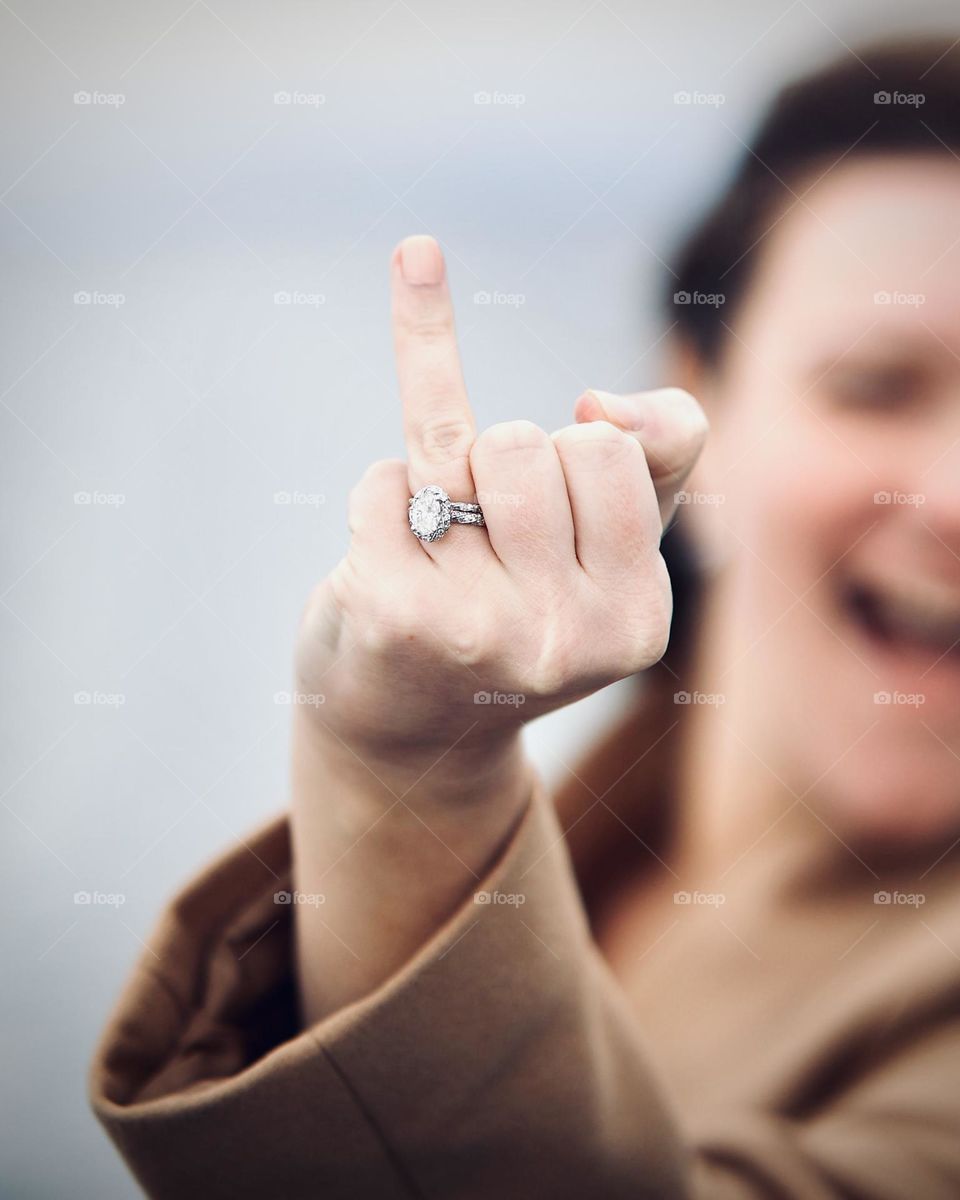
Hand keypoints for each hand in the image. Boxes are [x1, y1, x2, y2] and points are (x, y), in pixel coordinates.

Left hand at [294, 235, 707, 777]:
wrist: (414, 737)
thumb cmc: (523, 616)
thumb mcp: (614, 543)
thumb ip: (660, 450)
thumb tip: (599, 402)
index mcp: (636, 619)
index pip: (607, 445)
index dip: (569, 455)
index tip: (556, 515)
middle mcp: (564, 637)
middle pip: (523, 443)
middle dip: (498, 463)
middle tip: (490, 538)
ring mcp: (475, 629)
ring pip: (450, 449)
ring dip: (441, 475)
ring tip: (444, 540)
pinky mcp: (392, 615)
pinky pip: (383, 483)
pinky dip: (381, 500)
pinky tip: (390, 561)